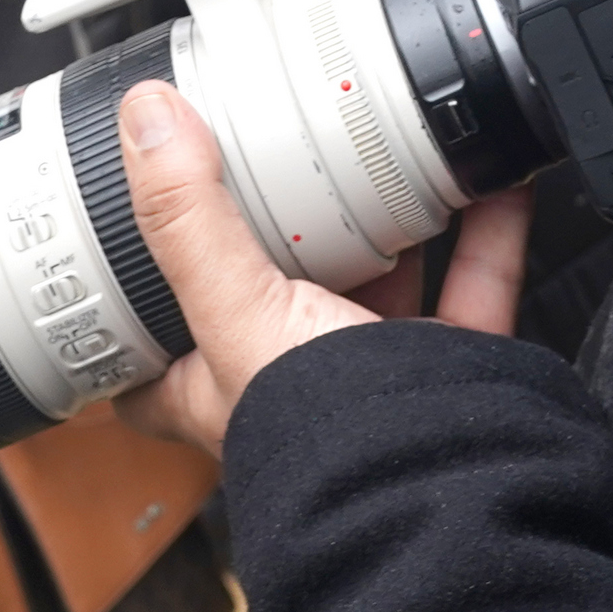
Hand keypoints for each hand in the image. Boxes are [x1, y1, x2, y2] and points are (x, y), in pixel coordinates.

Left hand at [109, 80, 530, 455]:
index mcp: (219, 384)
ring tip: (376, 142)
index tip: (126, 232)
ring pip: (376, 277)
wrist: (443, 489)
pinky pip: (473, 278)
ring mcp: (376, 371)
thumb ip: (191, 219)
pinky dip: (486, 225)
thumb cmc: (324, 447)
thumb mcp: (234, 314)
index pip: (153, 347)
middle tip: (274, 152)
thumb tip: (146, 121)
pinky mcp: (452, 364)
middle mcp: (293, 377)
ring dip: (382, 212)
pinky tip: (485, 173)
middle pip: (273, 290)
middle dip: (281, 224)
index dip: (137, 295)